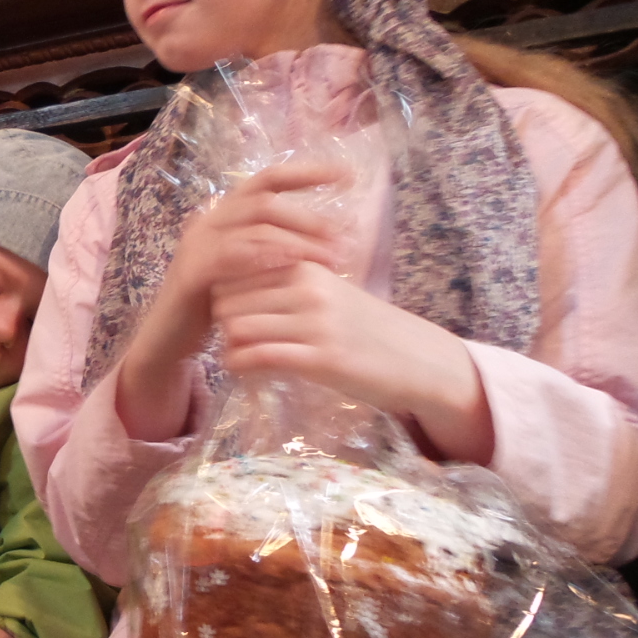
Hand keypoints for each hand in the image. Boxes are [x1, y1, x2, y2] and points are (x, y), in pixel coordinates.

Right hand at [117, 162, 349, 441]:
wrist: (169, 339)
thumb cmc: (217, 305)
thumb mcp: (253, 271)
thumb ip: (280, 248)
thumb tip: (333, 236)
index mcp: (226, 215)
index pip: (267, 179)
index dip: (306, 172)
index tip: (347, 175)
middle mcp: (209, 221)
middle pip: (264, 201)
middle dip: (309, 217)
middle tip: (344, 237)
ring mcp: (197, 245)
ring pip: (252, 225)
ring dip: (297, 239)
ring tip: (331, 257)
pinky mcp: (191, 272)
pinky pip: (230, 256)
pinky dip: (263, 256)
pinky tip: (291, 264)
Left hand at [212, 261, 492, 462]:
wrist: (417, 360)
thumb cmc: (366, 328)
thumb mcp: (327, 294)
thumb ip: (286, 287)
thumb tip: (231, 288)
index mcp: (307, 267)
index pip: (236, 272)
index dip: (223, 295)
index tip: (230, 314)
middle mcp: (309, 289)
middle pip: (229, 300)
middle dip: (221, 322)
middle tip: (231, 339)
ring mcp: (314, 324)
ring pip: (238, 328)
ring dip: (228, 346)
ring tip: (239, 355)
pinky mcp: (320, 358)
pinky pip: (258, 357)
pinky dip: (241, 365)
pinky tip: (247, 370)